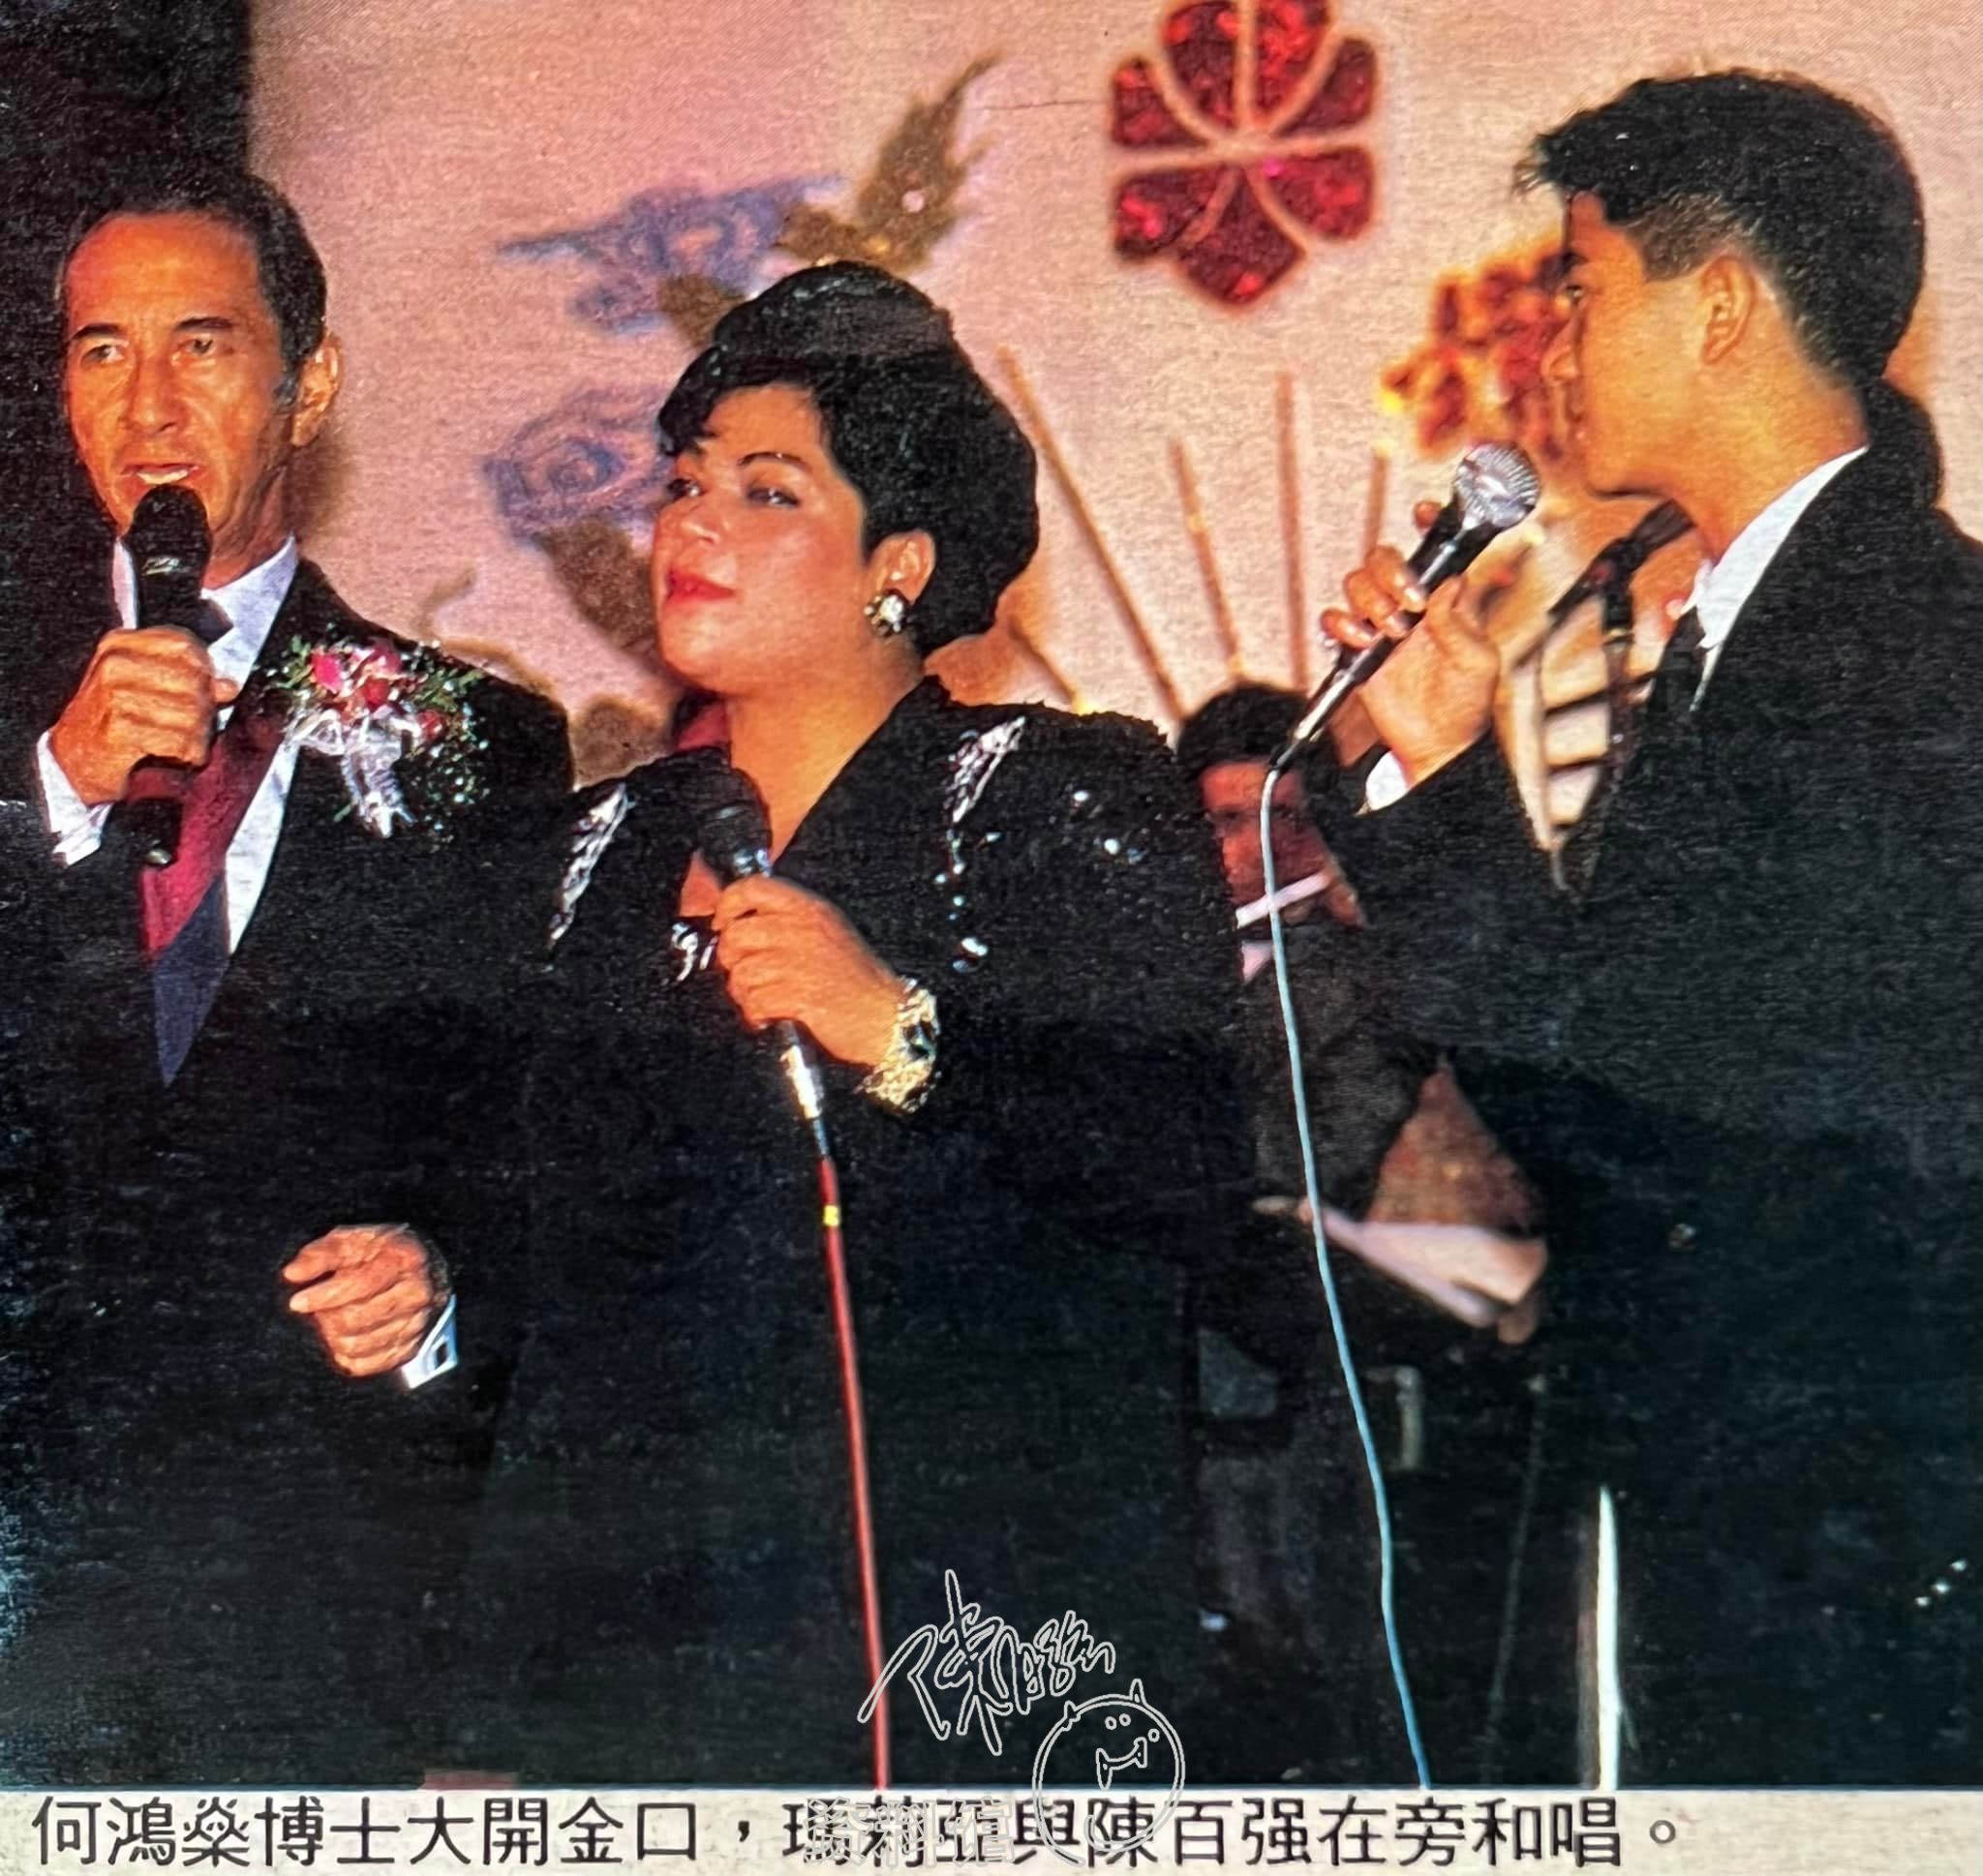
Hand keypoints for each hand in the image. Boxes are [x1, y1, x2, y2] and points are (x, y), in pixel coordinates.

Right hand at [47, 628, 240, 807]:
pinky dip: (189, 753)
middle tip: (196, 726)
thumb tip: (228, 686)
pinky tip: (178, 756)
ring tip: (185, 743)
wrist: (74, 760)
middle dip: (206, 709)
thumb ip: (185, 678)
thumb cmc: (112, 722)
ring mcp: (114, 696)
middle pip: (195, 680)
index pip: (185, 644)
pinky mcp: (119, 729)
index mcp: (120, 645)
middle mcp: (114, 665)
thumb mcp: (142, 687)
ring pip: (193, 712)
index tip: (209, 690)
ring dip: (199, 735)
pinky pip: (181, 740)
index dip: (207, 670)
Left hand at [283, 1225, 445, 1378]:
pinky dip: (345, 1356)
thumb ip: (322, 1253)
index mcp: (403, 1260)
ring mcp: (416, 1323)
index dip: (324, 1296)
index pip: (359, 1285)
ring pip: (357, 1345)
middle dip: (326, 1316)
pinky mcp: (410, 1347)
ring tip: (332, 1320)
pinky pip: (366, 1365)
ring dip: (333, 1336)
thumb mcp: (355, 1240)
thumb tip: (292, 1274)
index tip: (297, 1301)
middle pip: (355, 1319)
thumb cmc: (384, 1253)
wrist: (428, 1271)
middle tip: (320, 1308)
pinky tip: (342, 1338)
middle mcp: (416, 1294)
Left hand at [710, 874, 904, 1071]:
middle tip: (747, 973)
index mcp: (810, 909)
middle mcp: (803, 931)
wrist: (886, 1015)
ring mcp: (800, 963)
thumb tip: (741, 920)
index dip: (728, 904)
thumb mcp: (829, 929)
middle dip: (732, 960)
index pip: (753, 887)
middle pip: (736, 935)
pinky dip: (756, 1013)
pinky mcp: (799, 996)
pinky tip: (770, 1015)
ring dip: (744, 993)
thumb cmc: (856, 977)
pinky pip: (754, 1001)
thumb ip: (790, 918)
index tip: (724, 922)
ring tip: (761, 999)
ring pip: (741, 973)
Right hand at [1318, 501, 1499, 785]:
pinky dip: (1342, 626)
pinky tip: (1364, 644)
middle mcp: (1409, 603)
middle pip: (1383, 557)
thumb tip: (1448, 583)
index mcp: (1444, 597)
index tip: (1423, 512)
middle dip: (1392, 571)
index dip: (1428, 521)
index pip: (1435, 547)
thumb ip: (1460, 621)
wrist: (1438, 745)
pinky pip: (1333, 620)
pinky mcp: (1355, 650)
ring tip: (1393, 634)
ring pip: (1356, 583)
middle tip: (1411, 602)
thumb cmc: (1467, 704)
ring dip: (1371, 602)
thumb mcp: (1478, 661)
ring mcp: (1380, 624)